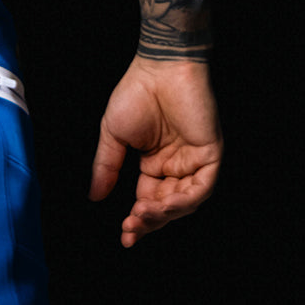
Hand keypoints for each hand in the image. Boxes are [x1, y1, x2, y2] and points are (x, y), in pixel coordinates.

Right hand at [90, 56, 221, 247]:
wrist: (158, 67)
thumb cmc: (136, 93)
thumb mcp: (113, 137)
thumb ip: (106, 167)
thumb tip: (95, 196)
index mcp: (155, 164)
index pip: (150, 201)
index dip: (139, 221)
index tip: (126, 236)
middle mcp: (176, 165)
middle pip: (167, 206)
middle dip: (149, 222)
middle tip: (131, 228)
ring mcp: (194, 159)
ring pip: (186, 202)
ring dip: (164, 214)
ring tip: (141, 215)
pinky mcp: (210, 151)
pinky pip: (203, 187)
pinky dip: (184, 201)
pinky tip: (163, 205)